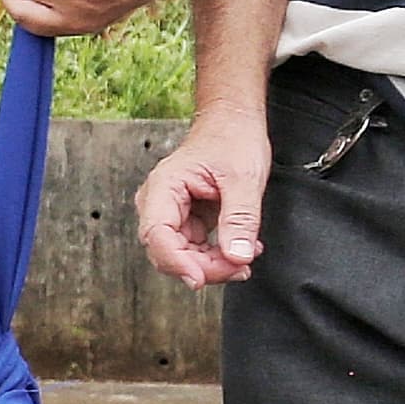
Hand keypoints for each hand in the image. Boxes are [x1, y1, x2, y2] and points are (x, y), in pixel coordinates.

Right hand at [136, 110, 269, 287]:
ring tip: (247, 256)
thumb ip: (240, 219)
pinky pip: (195, 249)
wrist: (233, 124)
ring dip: (214, 264)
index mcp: (163, 187)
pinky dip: (218, 256)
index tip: (200, 279)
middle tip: (241, 268)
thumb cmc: (233, 140)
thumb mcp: (243, 178)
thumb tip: (237, 257)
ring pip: (182, 256)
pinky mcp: (186, 221)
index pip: (157, 235)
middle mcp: (159, 204)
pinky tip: (242, 249)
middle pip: (168, 252)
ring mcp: (172, 215)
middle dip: (204, 267)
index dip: (176, 262)